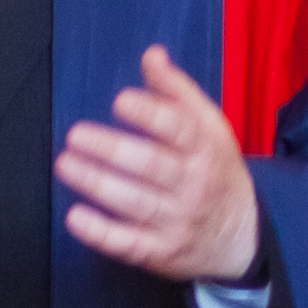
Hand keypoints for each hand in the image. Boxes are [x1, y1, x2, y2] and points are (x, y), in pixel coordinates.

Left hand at [56, 46, 257, 280]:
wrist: (242, 236)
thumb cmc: (215, 170)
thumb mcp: (209, 127)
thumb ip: (177, 91)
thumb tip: (151, 54)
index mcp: (206, 149)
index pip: (179, 129)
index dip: (149, 114)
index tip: (120, 101)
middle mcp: (194, 186)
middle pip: (152, 165)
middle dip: (112, 149)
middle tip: (75, 135)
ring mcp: (178, 222)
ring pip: (135, 203)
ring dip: (97, 183)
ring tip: (65, 164)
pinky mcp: (161, 252)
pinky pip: (129, 244)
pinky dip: (101, 233)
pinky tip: (75, 217)